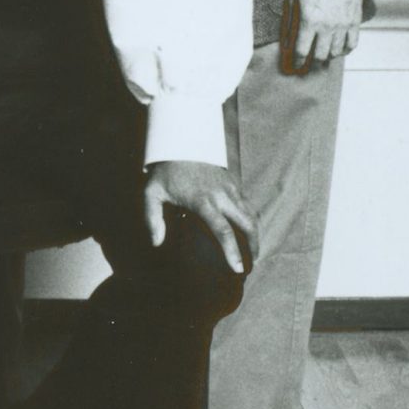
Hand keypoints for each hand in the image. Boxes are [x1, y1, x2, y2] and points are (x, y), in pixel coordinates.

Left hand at [144, 160, 257, 274]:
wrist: (181, 140)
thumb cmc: (165, 170)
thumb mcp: (152, 192)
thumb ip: (152, 218)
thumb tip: (156, 243)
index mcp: (203, 201)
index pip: (223, 230)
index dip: (232, 251)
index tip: (237, 268)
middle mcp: (221, 195)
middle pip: (247, 224)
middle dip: (254, 246)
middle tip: (251, 265)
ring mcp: (230, 188)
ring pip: (251, 214)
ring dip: (256, 234)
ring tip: (254, 253)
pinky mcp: (233, 182)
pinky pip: (247, 204)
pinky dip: (252, 220)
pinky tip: (248, 232)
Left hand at [283, 0, 362, 72]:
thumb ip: (290, 21)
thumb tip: (286, 41)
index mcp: (309, 21)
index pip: (302, 51)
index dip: (298, 62)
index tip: (296, 66)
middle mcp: (326, 27)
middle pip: (320, 56)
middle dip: (313, 63)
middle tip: (310, 65)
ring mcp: (342, 25)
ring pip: (336, 53)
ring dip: (328, 57)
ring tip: (324, 57)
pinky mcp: (354, 22)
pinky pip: (352, 44)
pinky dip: (345, 51)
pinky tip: (339, 50)